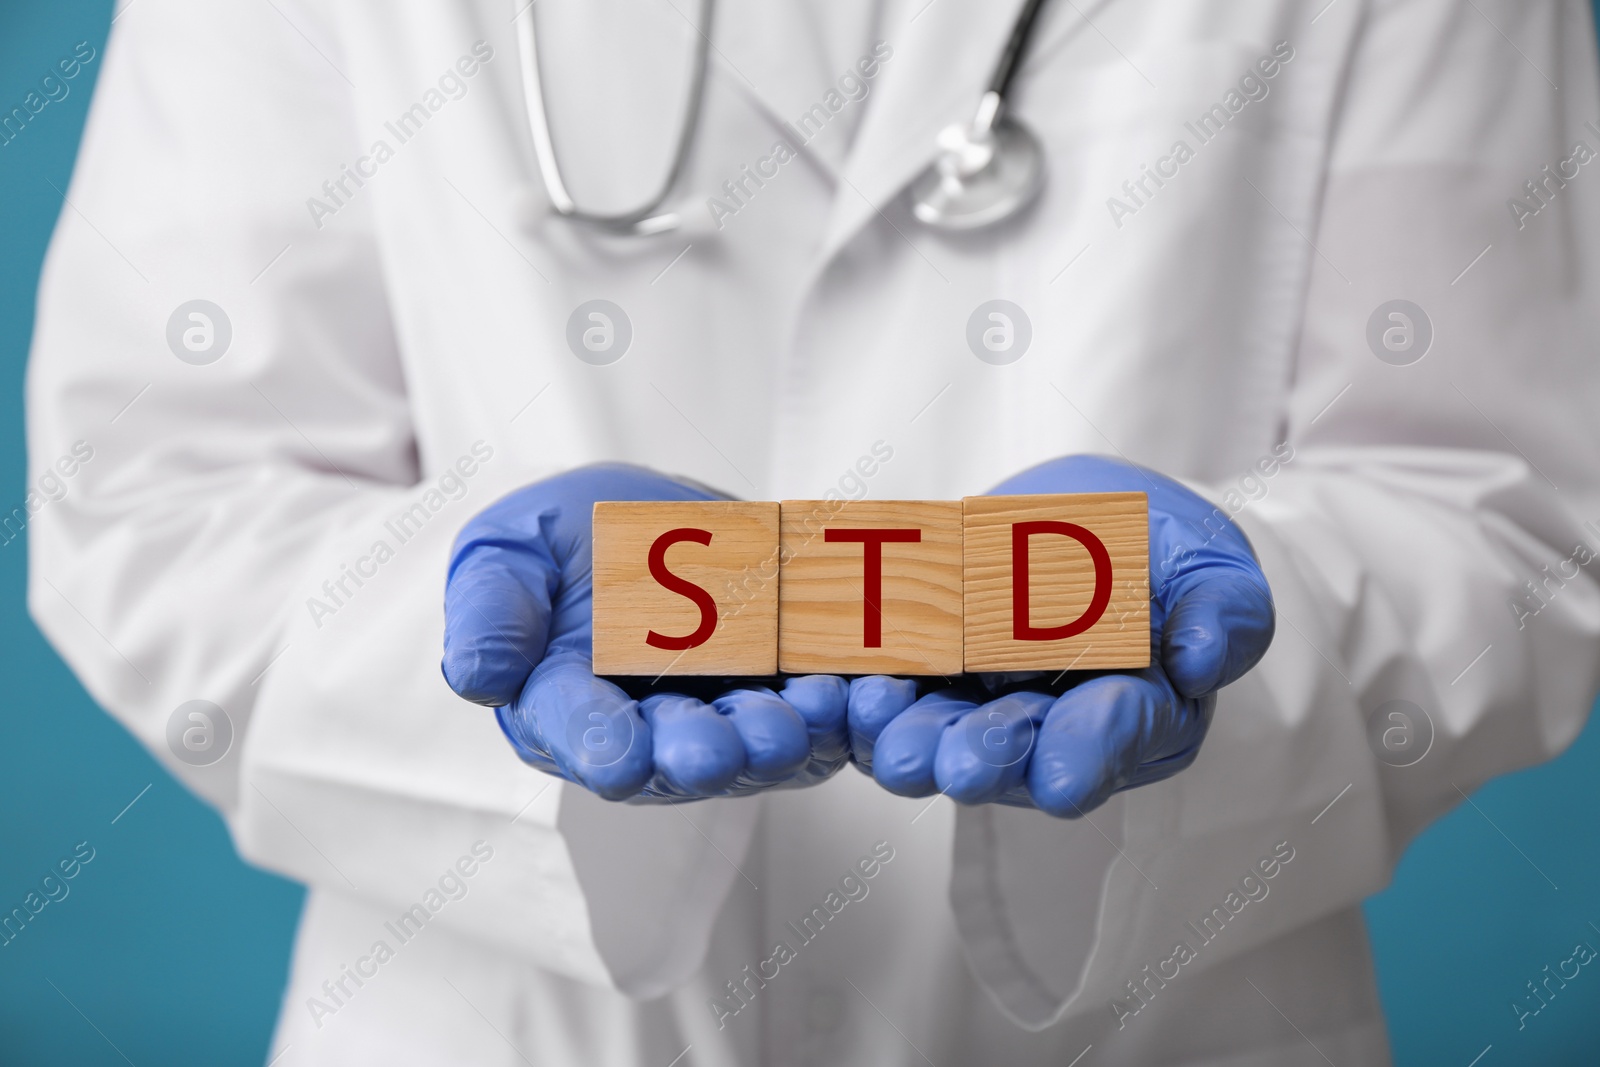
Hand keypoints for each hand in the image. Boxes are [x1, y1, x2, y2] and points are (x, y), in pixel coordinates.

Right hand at [442, 464, 849, 800]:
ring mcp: (716, 727)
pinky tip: (844, 691)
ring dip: (770, 741)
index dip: (596, 744)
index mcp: (559, 703)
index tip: (618, 760)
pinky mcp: (783, 710)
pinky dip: (831, 714)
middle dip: (696, 756)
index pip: (574, 731)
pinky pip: (814, 725)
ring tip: (792, 720)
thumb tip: (476, 677)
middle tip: (718, 750)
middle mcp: (639, 733)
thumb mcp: (510, 548)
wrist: (662, 524)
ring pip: (747, 751)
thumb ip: (490, 608)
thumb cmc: (569, 539)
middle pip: (668, 759)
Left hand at [847, 455, 1274, 816]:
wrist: (1086, 521)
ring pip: (946, 733)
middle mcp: (1057, 728)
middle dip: (985, 757)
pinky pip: (891, 693)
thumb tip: (1203, 662)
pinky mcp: (926, 681)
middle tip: (950, 767)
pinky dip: (864, 695)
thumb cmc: (1163, 551)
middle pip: (1021, 749)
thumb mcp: (1212, 564)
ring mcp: (984, 710)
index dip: (1089, 752)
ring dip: (912, 738)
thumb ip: (1225, 612)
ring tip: (884, 734)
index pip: (1118, 735)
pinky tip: (841, 691)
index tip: (1062, 779)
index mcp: (1142, 711)